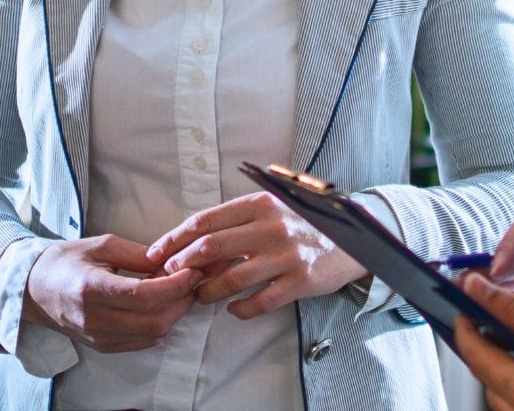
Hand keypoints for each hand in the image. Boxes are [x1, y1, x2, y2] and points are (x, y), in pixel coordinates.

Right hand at [23, 234, 202, 352]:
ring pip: (151, 334)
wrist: (34, 288)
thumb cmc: (65, 261)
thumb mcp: (101, 245)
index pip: (143, 296)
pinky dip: (158, 325)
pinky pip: (141, 342)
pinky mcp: (102, 346)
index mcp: (91, 288)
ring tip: (179, 291)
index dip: (175, 286)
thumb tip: (172, 261)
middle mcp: (94, 318)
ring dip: (173, 314)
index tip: (193, 271)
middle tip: (193, 281)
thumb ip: (138, 254)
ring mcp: (98, 336)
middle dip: (182, 301)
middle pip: (153, 321)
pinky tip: (161, 306)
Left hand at [147, 192, 366, 318]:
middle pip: (211, 248)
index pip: (207, 220)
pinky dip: (240, 309)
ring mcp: (285, 256)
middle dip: (182, 264)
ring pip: (231, 279)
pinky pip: (260, 302)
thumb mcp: (275, 205)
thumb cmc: (306, 221)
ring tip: (199, 296)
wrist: (357, 236)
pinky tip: (233, 309)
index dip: (176, 237)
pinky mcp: (300, 282)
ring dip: (207, 291)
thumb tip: (198, 236)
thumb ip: (241, 217)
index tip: (157, 251)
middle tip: (169, 275)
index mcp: (261, 203)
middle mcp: (271, 227)